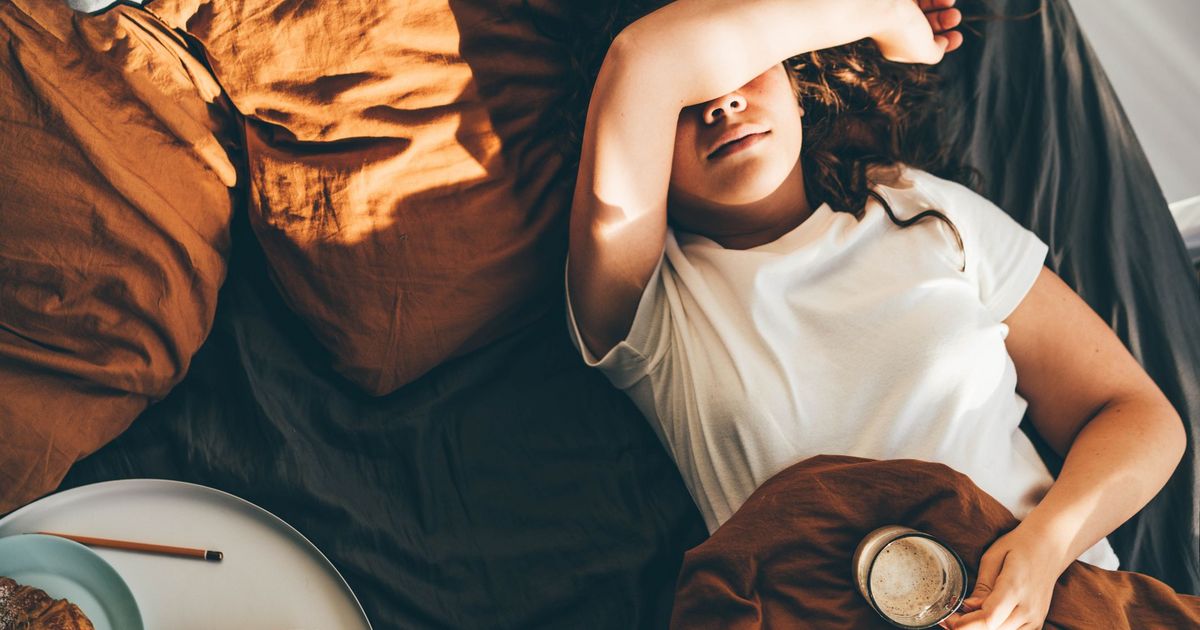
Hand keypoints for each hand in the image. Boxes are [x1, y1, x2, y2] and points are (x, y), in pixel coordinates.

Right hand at [873, 0, 963, 63]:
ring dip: (943, 4)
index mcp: (897, 46)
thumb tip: (942, 43)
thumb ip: (936, 53)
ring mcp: (896, 7)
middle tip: (954, 17)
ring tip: (949, 1)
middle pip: (928, 23)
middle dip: (945, 21)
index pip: (924, 45)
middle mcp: (896, 27)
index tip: (957, 37)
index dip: (944, 42)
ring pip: (926, 5)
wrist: (876, 4)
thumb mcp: (923, 51)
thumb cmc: (899, 29)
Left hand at [939, 526, 1066, 629]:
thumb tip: (968, 607)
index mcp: (1015, 588)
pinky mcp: (1037, 622)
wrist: (1050, 546)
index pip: (988, 619)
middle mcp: (1028, 608)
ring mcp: (1036, 618)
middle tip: (952, 618)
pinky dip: (997, 629)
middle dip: (968, 627)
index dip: (965, 624)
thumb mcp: (993, 557)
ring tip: (967, 617)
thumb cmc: (1019, 546)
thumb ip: (981, 585)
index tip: (949, 619)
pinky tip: (985, 619)